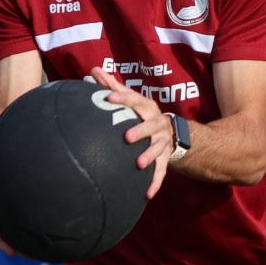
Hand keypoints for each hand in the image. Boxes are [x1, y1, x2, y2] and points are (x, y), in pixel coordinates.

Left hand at [90, 66, 172, 198]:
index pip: (134, 100)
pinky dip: (155, 183)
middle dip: (140, 130)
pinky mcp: (165, 158)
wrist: (171, 132)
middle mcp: (158, 123)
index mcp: (147, 107)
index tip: (107, 99)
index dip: (122, 99)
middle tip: (126, 137)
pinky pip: (161, 172)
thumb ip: (112, 86)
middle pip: (151, 126)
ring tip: (139, 164)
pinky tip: (146, 195)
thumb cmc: (142, 114)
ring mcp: (163, 142)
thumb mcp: (131, 99)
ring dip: (149, 156)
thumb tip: (93, 69)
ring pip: (158, 149)